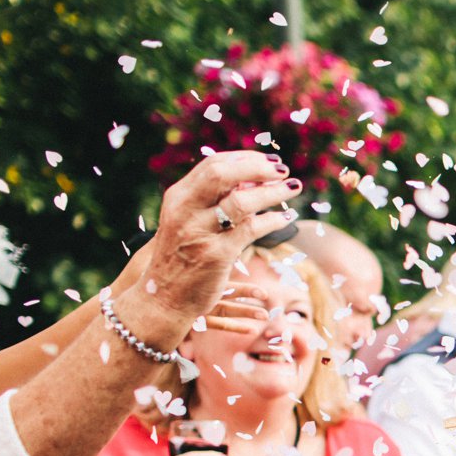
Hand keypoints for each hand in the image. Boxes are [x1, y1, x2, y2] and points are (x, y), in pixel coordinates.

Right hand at [134, 151, 301, 323]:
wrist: (162, 296)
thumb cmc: (180, 256)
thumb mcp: (186, 221)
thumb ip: (210, 200)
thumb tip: (250, 179)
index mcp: (178, 197)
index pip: (212, 165)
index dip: (244, 158)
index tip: (268, 161)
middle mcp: (185, 210)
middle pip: (223, 174)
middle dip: (257, 167)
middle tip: (283, 169)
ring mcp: (200, 232)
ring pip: (241, 201)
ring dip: (272, 191)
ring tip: (292, 188)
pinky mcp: (217, 255)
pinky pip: (251, 229)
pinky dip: (273, 220)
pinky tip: (285, 218)